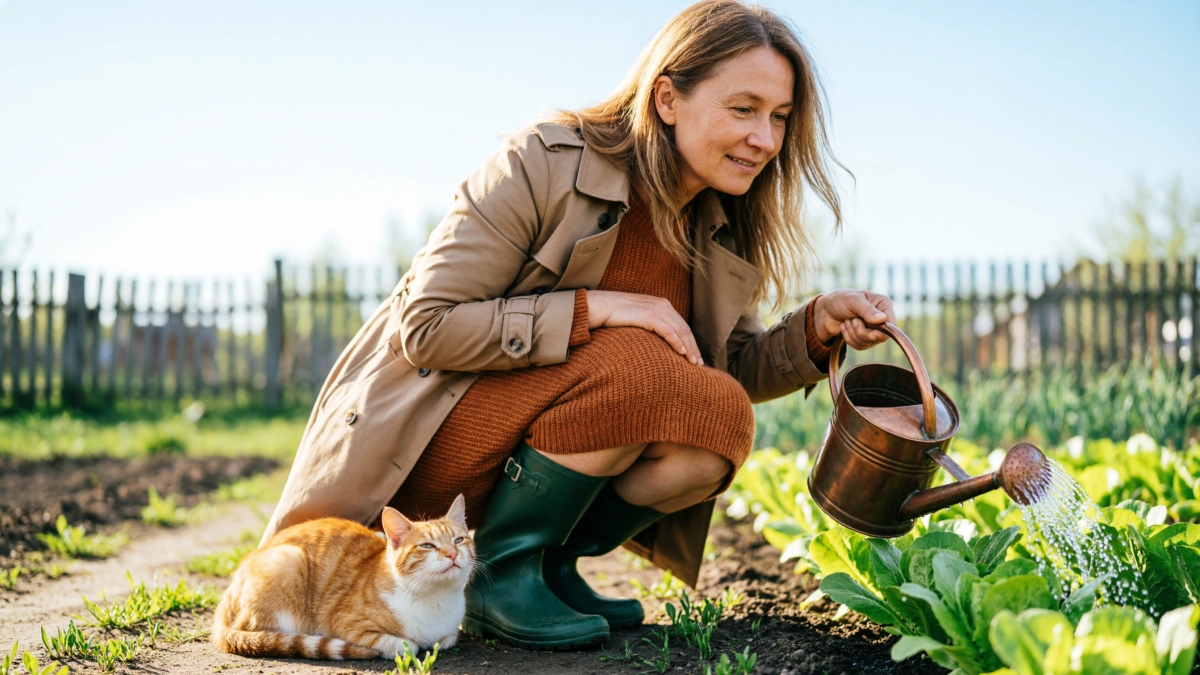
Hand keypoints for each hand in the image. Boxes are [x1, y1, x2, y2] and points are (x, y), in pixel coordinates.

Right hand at [585, 290, 701, 364]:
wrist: (599, 306)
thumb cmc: (615, 315)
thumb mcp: (637, 318)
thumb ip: (650, 324)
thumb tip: (656, 341)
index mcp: (662, 304)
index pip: (682, 325)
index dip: (690, 341)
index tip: (694, 356)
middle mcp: (663, 304)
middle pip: (684, 328)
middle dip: (693, 347)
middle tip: (698, 363)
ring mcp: (657, 308)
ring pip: (679, 331)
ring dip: (688, 348)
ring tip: (693, 362)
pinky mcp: (649, 315)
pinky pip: (668, 331)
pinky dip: (676, 342)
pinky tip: (681, 353)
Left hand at [812, 289, 895, 350]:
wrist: (824, 311)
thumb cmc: (839, 300)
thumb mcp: (853, 300)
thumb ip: (867, 310)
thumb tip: (882, 319)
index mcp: (883, 304)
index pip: (891, 324)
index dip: (881, 331)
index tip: (870, 333)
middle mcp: (881, 317)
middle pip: (880, 337)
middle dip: (862, 332)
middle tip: (852, 320)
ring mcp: (873, 329)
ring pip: (869, 343)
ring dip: (853, 334)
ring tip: (847, 322)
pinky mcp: (863, 338)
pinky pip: (860, 346)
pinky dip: (849, 339)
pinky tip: (844, 328)